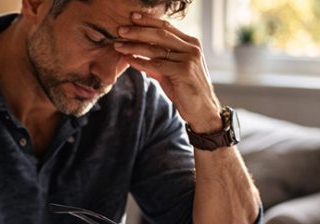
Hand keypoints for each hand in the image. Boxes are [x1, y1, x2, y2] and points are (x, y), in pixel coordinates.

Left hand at [114, 12, 222, 131]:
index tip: (132, 17)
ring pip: (156, 48)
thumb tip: (133, 57)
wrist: (201, 110)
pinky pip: (156, 64)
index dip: (148, 21)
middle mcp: (191, 48)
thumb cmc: (185, 90)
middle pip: (160, 34)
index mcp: (190, 43)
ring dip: (134, 46)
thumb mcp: (168, 73)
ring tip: (119, 45)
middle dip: (138, 31)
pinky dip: (140, 61)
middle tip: (120, 29)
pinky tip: (128, 59)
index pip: (166, 27)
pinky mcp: (183, 70)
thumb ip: (155, 63)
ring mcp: (188, 58)